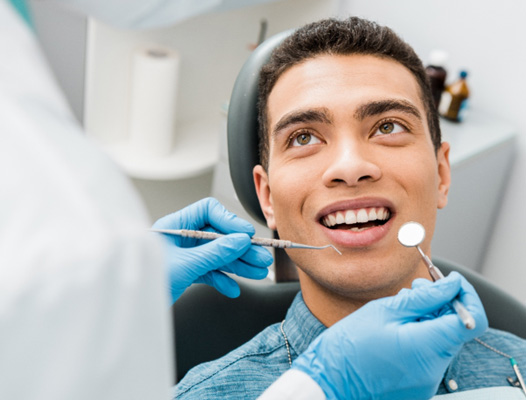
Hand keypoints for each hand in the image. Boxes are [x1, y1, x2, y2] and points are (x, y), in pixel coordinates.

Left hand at [152, 198, 272, 303]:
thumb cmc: (144, 283)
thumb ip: (214, 253)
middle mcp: (180, 238)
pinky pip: (209, 271)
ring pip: (217, 255)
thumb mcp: (185, 265)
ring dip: (237, 264)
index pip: (208, 212)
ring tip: (256, 272)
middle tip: (260, 258)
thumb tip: (239, 241)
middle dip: (240, 248)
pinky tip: (232, 288)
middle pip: (218, 235)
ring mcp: (184, 255)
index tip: (246, 235)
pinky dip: (222, 279)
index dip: (229, 221)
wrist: (129, 310)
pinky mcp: (185, 272)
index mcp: (174, 225)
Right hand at [292, 272, 487, 399]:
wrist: (328, 382)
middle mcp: (434, 369)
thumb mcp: (384, 311)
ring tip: (399, 308)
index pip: (472, 320)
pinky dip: (419, 337)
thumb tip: (452, 284)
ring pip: (441, 340)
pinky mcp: (417, 386)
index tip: (449, 281)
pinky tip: (395, 329)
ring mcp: (427, 381)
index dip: (465, 296)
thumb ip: (424, 298)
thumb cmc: (349, 346)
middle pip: (455, 329)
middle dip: (441, 304)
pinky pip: (428, 355)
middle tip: (416, 288)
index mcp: (427, 348)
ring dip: (428, 319)